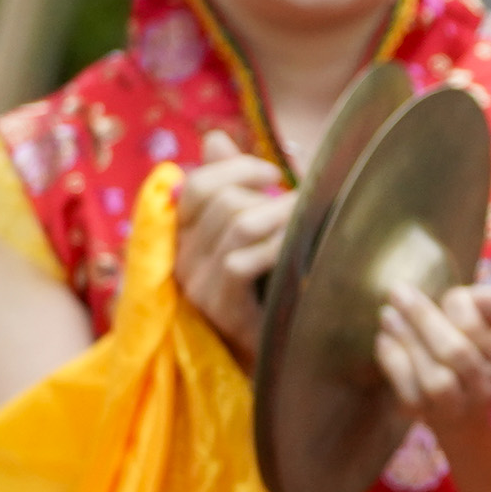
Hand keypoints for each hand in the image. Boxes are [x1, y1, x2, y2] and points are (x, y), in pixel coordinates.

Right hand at [175, 133, 290, 359]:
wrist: (281, 353)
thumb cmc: (271, 286)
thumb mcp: (249, 231)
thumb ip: (229, 186)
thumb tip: (215, 138)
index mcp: (182, 237)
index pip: (194, 186)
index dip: (234, 169)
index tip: (272, 175)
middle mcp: (182, 260)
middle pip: (223, 202)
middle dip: (269, 196)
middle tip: (303, 207)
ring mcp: (198, 286)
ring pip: (238, 224)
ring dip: (283, 214)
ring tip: (309, 222)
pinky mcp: (220, 307)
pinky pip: (242, 260)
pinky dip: (277, 246)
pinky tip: (299, 249)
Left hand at [377, 282, 490, 430]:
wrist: (468, 410)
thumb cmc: (478, 350)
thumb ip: (486, 303)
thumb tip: (468, 297)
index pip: (484, 330)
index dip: (461, 308)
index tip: (448, 294)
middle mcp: (488, 386)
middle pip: (456, 353)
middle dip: (423, 319)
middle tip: (397, 291)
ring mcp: (460, 407)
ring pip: (436, 380)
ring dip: (407, 342)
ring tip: (388, 315)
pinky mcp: (431, 417)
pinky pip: (411, 396)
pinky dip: (394, 365)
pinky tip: (383, 340)